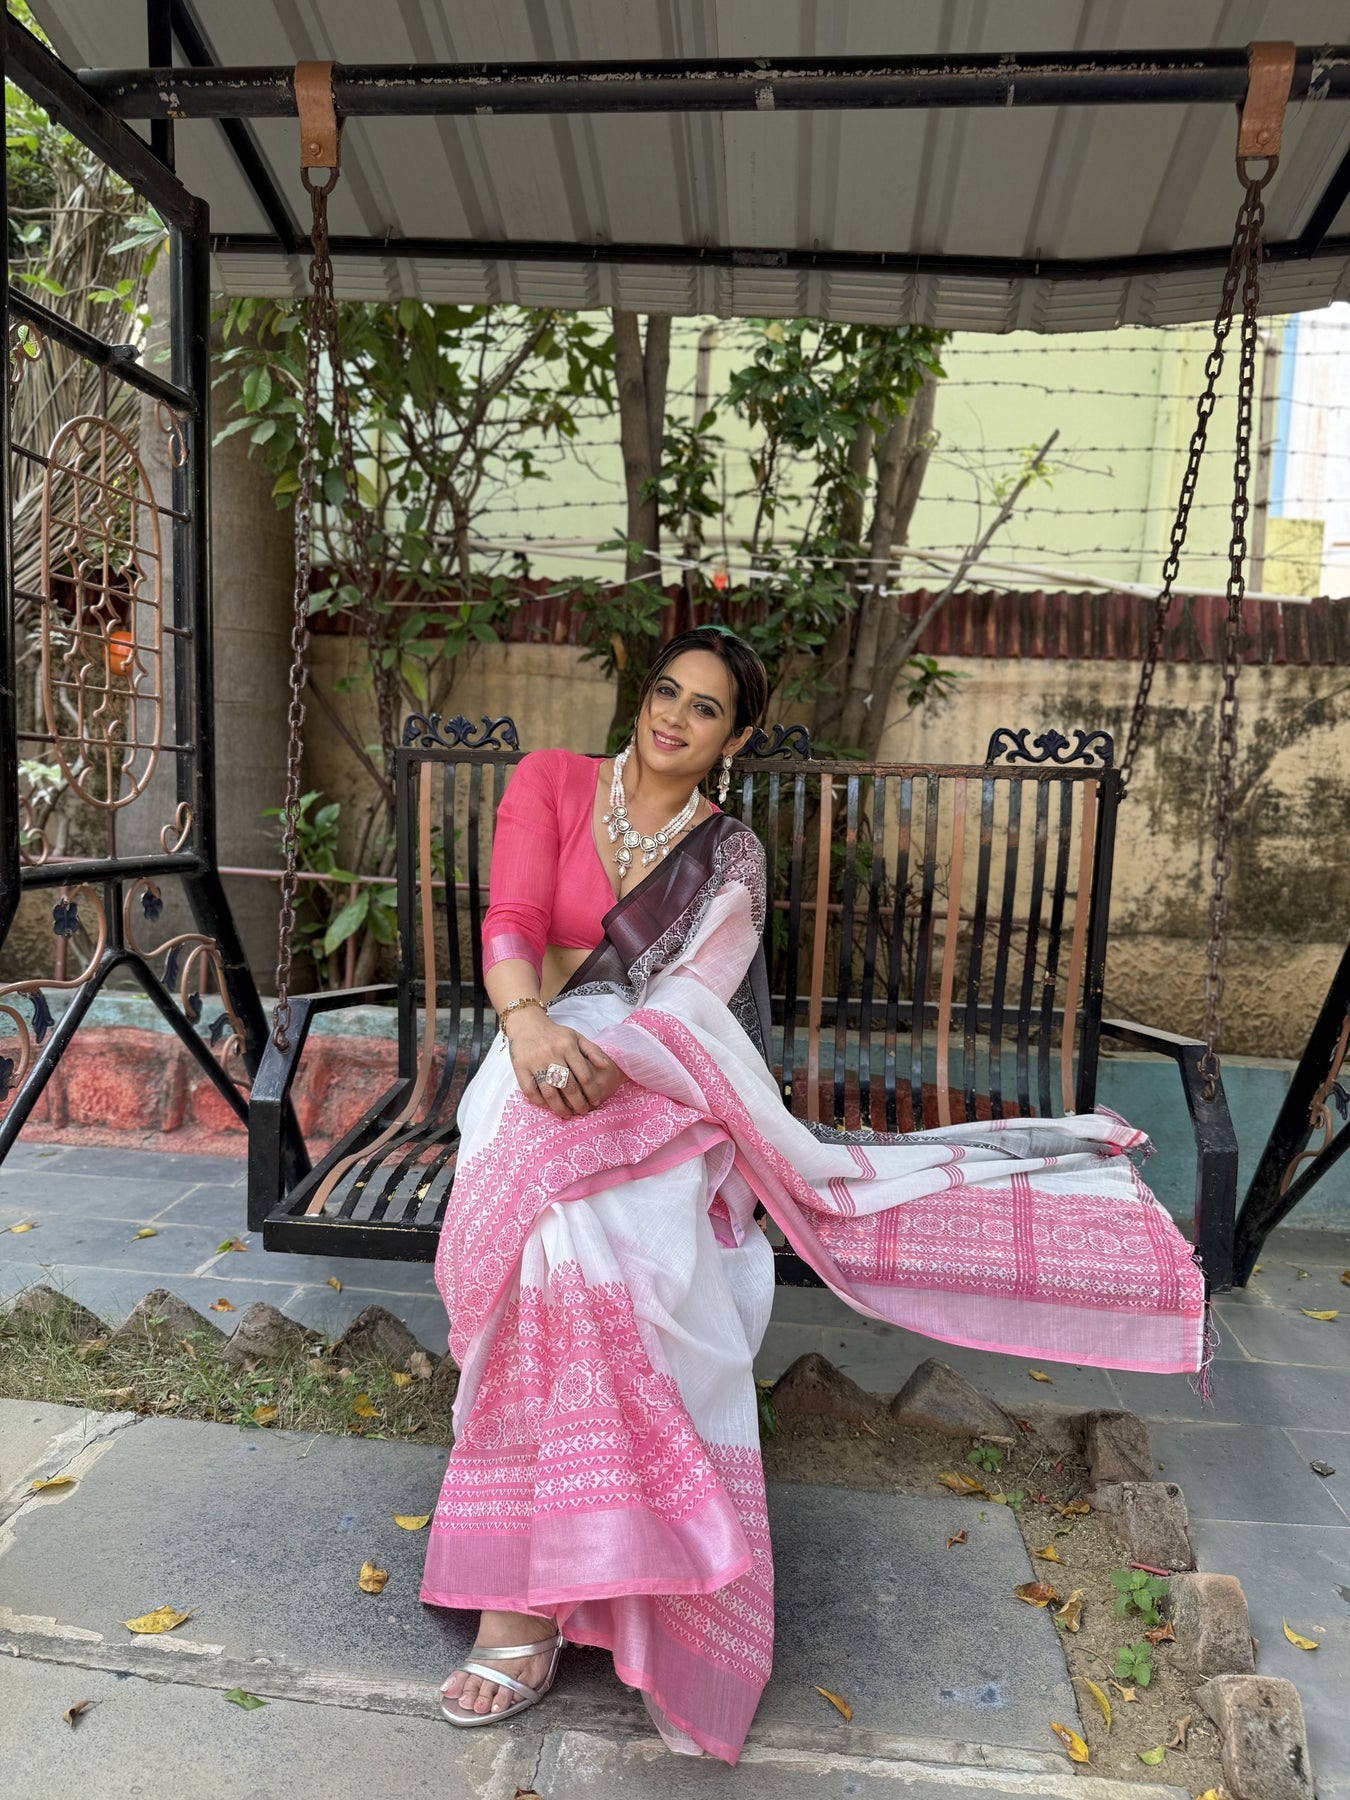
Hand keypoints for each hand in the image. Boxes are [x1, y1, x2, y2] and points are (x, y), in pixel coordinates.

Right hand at [503, 1013, 624, 1118]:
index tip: (596, 1101)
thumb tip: (606, 1066)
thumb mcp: (576, 1037)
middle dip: (578, 1103)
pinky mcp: (520, 1068)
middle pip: (568, 1086)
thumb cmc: (555, 1034)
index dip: (592, 1091)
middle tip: (583, 1111)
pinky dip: (540, 1102)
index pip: (584, 1074)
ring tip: (568, 1114)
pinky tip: (548, 1106)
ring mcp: (535, 1062)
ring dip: (560, 1108)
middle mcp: (552, 1054)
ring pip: (550, 1092)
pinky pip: (530, 1091)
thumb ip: (593, 1051)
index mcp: (568, 1046)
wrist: (526, 1024)